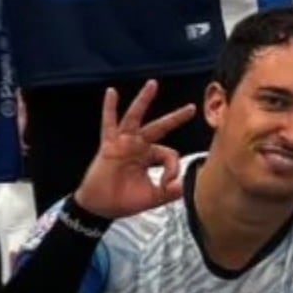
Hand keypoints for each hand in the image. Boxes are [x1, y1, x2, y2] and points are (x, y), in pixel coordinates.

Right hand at [70, 82, 196, 220]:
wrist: (100, 207)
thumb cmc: (124, 200)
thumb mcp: (153, 197)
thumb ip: (171, 192)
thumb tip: (185, 186)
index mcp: (150, 157)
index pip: (169, 154)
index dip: (173, 168)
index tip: (168, 184)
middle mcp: (138, 146)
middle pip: (160, 128)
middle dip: (176, 118)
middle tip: (192, 108)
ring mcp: (123, 143)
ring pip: (136, 118)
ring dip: (144, 100)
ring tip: (153, 84)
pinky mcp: (109, 146)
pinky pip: (109, 124)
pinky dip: (110, 108)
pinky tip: (111, 93)